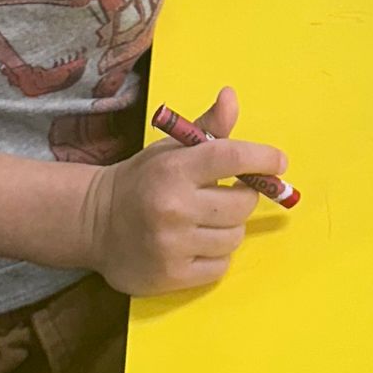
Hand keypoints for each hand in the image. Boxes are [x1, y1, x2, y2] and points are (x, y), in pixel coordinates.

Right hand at [82, 86, 287, 295]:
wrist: (93, 223)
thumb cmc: (142, 180)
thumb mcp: (170, 149)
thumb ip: (207, 128)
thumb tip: (231, 95)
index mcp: (173, 169)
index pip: (231, 158)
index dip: (262, 158)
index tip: (279, 162)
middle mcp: (173, 208)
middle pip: (242, 204)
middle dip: (242, 197)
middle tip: (226, 195)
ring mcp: (172, 246)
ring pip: (234, 237)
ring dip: (229, 228)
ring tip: (207, 221)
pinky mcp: (171, 277)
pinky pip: (220, 266)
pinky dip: (216, 255)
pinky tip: (196, 244)